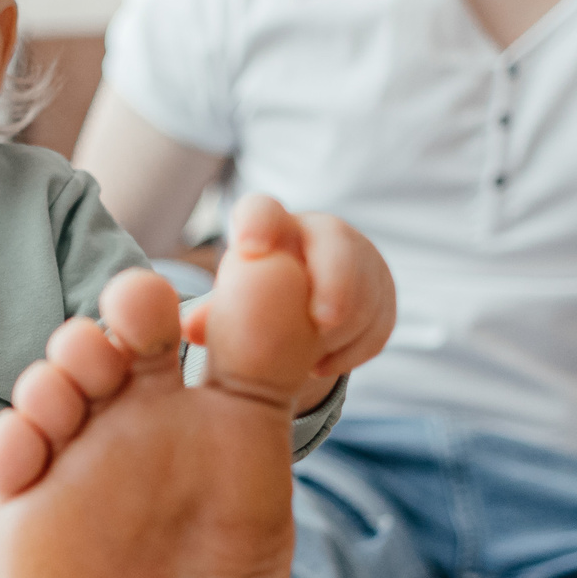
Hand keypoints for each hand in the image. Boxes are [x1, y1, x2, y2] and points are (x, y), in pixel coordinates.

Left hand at [182, 197, 394, 383]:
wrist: (308, 298)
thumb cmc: (258, 295)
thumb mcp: (237, 298)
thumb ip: (216, 314)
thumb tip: (192, 329)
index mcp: (274, 228)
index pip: (263, 211)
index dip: (257, 224)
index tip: (248, 249)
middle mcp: (322, 235)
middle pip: (337, 248)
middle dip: (335, 282)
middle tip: (322, 320)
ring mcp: (360, 263)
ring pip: (365, 293)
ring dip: (339, 331)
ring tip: (305, 359)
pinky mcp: (384, 298)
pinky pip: (378, 327)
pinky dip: (351, 352)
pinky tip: (320, 366)